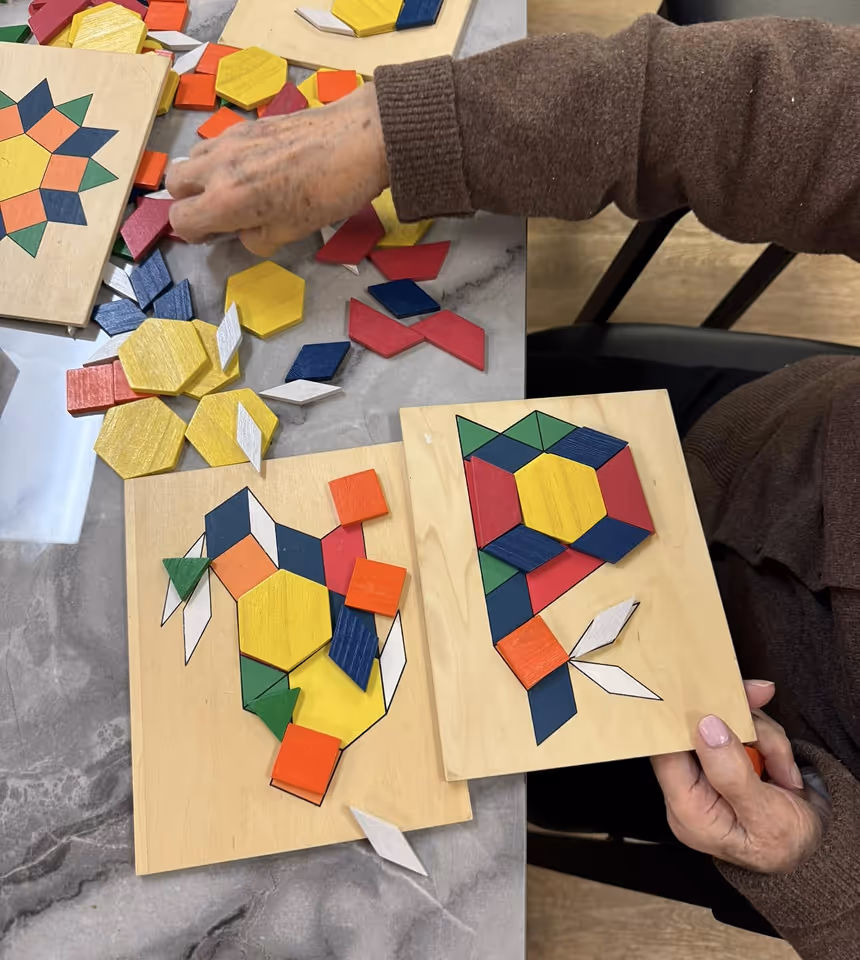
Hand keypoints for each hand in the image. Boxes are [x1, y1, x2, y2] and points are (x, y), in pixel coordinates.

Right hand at [166, 83, 388, 255]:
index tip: (214, 236)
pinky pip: (216, 142)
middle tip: (218, 212)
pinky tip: (252, 167)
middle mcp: (219, 167)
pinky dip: (221, 158)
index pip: (181, 220)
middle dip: (189, 201)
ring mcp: (230, 140)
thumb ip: (258, 238)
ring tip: (233, 188)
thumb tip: (246, 234)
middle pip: (174, 184)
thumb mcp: (293, 231)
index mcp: (227, 201)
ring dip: (202, 176)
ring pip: (192, 158)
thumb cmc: (329, 192)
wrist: (357, 139)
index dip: (195, 234)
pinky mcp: (247, 124)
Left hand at [651, 680, 828, 872]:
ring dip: (763, 737)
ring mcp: (711, 768)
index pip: (666, 754)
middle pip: (697, 731)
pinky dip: (768, 738)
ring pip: (726, 723)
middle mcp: (692, 787)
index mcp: (688, 809)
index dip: (679, 723)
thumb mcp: (766, 819)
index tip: (704, 698)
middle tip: (762, 714)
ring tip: (785, 772)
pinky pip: (743, 727)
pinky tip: (783, 766)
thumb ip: (733, 776)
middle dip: (739, 724)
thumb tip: (706, 728)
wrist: (818, 851)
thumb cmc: (787, 846)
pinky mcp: (729, 755)